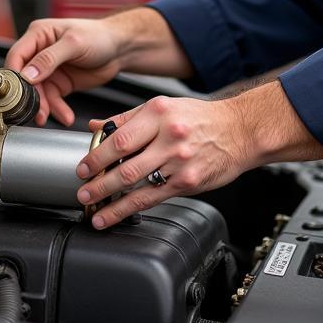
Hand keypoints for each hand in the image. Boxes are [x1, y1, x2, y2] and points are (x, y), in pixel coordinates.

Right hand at [5, 17, 123, 125]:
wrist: (120, 49)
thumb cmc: (99, 36)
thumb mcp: (74, 43)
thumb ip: (49, 58)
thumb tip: (27, 74)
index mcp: (38, 35)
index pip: (16, 56)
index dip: (13, 75)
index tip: (15, 92)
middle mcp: (39, 52)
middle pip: (24, 78)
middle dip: (28, 96)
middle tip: (34, 110)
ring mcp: (49, 69)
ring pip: (37, 92)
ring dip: (43, 106)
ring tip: (48, 117)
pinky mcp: (59, 83)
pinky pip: (52, 99)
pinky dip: (57, 109)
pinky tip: (65, 116)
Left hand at [74, 80, 322, 228]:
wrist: (240, 131)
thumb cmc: (201, 118)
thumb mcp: (163, 106)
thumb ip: (128, 118)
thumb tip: (97, 127)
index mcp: (158, 113)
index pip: (119, 138)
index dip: (96, 156)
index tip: (82, 166)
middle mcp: (168, 137)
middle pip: (124, 164)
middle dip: (98, 181)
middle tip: (82, 189)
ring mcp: (179, 162)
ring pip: (136, 185)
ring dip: (109, 200)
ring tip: (92, 207)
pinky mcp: (187, 182)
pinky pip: (152, 198)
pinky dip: (129, 209)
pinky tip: (115, 215)